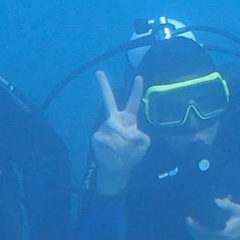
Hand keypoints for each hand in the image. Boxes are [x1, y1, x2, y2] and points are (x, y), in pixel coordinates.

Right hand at [90, 71, 150, 196]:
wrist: (117, 167)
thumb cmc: (131, 153)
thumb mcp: (143, 145)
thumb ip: (142, 137)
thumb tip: (128, 133)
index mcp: (128, 119)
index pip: (133, 102)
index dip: (136, 90)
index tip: (139, 77)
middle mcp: (115, 119)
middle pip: (108, 100)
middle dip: (103, 85)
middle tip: (98, 72)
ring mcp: (104, 127)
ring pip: (116, 129)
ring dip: (123, 141)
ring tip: (123, 150)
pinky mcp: (97, 136)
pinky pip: (109, 139)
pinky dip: (115, 147)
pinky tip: (114, 152)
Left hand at [186, 198, 239, 239]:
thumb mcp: (239, 211)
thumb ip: (227, 205)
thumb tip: (215, 201)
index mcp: (224, 236)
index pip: (203, 233)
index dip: (193, 226)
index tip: (188, 219)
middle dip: (193, 232)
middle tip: (188, 223)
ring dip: (197, 238)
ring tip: (192, 229)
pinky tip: (200, 237)